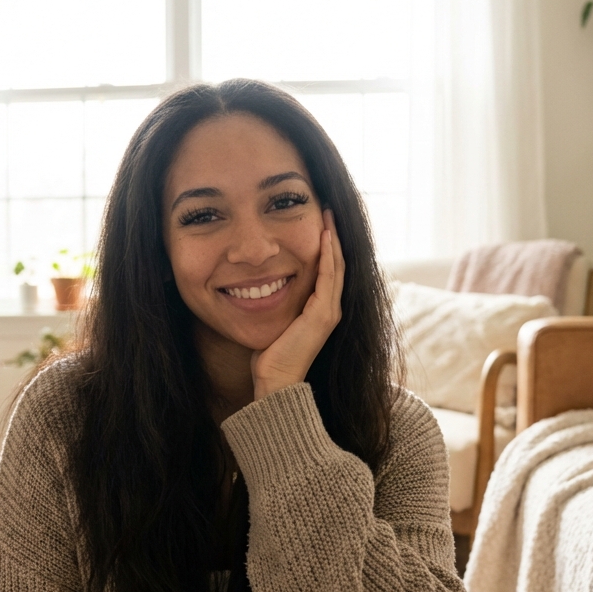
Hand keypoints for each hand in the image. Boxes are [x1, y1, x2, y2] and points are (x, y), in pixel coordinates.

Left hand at [251, 209, 343, 399]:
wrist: (275, 382)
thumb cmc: (269, 358)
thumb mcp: (273, 322)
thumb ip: (274, 305)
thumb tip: (256, 288)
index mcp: (320, 310)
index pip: (327, 270)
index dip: (325, 246)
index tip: (319, 222)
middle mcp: (330, 309)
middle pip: (337, 264)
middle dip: (332, 236)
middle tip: (327, 209)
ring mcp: (329, 311)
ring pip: (336, 266)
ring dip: (333, 239)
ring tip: (329, 215)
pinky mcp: (323, 314)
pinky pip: (328, 277)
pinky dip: (328, 255)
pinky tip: (325, 235)